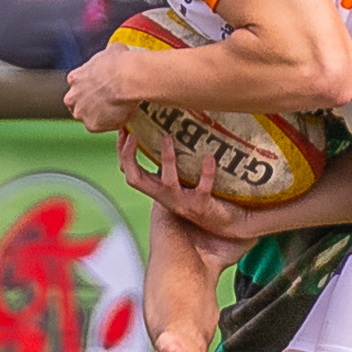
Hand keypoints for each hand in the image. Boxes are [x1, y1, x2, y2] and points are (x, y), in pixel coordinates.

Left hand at [64, 43, 140, 131]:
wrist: (126, 79)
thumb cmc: (120, 63)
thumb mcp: (112, 51)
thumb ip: (108, 57)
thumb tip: (117, 52)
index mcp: (75, 78)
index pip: (78, 86)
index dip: (91, 87)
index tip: (102, 88)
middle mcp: (72, 97)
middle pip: (78, 104)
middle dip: (90, 104)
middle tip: (109, 102)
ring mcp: (81, 112)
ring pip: (88, 117)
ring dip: (99, 115)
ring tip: (117, 111)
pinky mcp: (91, 125)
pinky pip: (101, 127)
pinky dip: (110, 124)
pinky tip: (122, 116)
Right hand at [118, 133, 257, 240]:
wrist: (229, 224)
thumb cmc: (206, 196)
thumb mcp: (186, 180)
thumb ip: (177, 162)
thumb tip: (173, 127)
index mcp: (159, 189)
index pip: (130, 171)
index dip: (122, 152)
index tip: (124, 129)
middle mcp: (166, 197)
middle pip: (135, 179)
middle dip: (128, 156)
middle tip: (131, 134)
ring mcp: (183, 203)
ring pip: (167, 182)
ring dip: (166, 160)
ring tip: (167, 138)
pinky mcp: (202, 207)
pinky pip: (202, 189)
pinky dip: (206, 172)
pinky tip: (209, 157)